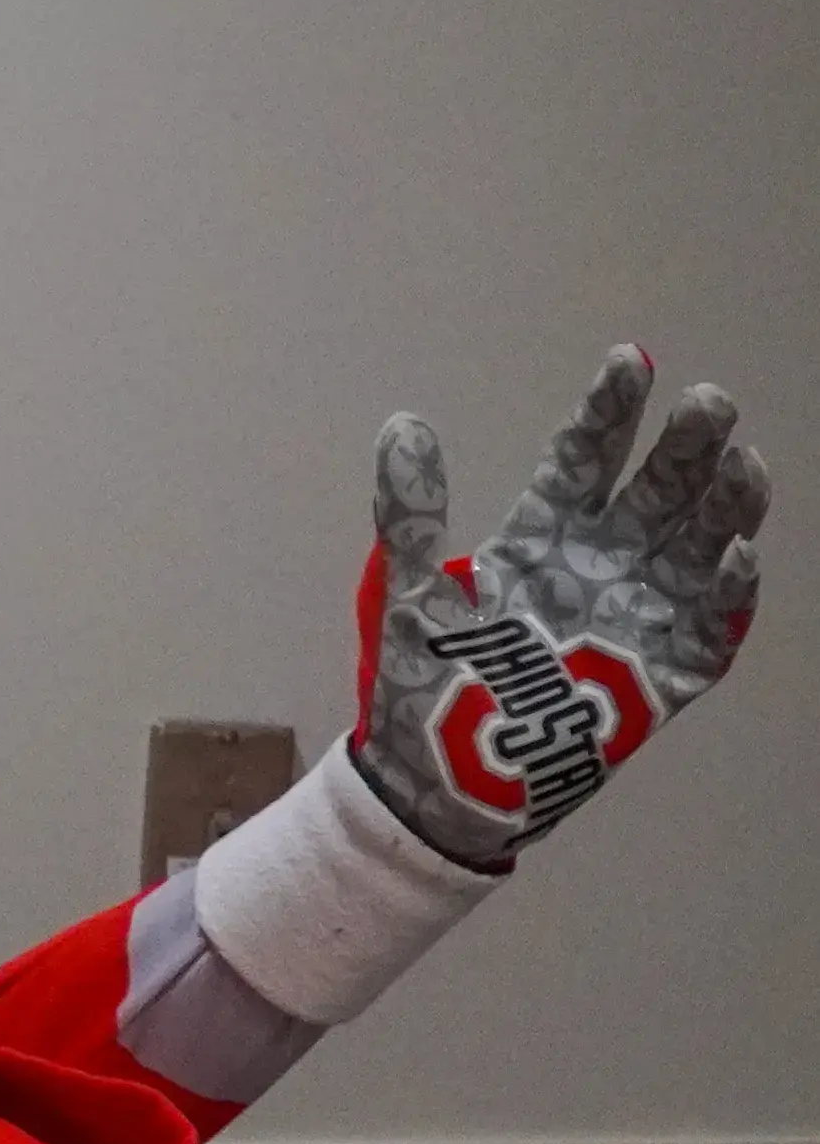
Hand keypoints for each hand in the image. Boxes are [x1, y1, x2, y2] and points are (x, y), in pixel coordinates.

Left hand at [351, 347, 764, 868]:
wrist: (439, 784)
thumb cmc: (425, 686)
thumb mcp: (413, 593)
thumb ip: (413, 513)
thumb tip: (404, 425)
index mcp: (543, 536)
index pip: (586, 458)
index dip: (611, 412)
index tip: (631, 360)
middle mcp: (601, 565)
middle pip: (656, 493)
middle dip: (686, 447)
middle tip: (709, 403)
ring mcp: (638, 616)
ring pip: (698, 546)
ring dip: (723, 506)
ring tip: (740, 464)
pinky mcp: (663, 675)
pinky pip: (709, 628)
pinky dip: (725, 594)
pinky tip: (732, 555)